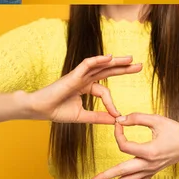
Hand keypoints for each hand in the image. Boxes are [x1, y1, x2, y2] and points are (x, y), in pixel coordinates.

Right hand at [20, 55, 141, 123]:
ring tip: (130, 59)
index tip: (117, 115)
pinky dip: (98, 60)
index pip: (104, 92)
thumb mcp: (82, 116)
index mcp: (86, 87)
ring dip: (115, 61)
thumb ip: (98, 117)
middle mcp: (84, 79)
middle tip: (139, 65)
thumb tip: (115, 120)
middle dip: (124, 68)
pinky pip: (87, 64)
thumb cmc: (56, 111)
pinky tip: (109, 58)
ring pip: (101, 65)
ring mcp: (79, 75)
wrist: (39, 109)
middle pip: (108, 71)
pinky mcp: (73, 74)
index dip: (112, 103)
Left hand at [89, 113, 178, 178]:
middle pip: (122, 172)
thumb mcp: (157, 119)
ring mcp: (151, 170)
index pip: (124, 145)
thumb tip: (120, 119)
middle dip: (106, 177)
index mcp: (149, 151)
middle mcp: (149, 164)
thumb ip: (137, 118)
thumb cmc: (175, 129)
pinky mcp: (154, 171)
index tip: (118, 123)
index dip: (118, 133)